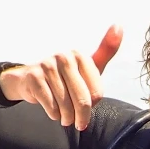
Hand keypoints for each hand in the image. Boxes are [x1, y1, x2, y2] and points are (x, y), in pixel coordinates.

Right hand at [0, 26, 123, 129]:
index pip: (97, 93)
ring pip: (66, 106)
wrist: (31, 80)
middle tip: (79, 123)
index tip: (88, 105)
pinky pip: (51, 107)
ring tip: (65, 117)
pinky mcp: (34, 77)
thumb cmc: (66, 76)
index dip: (93, 105)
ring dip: (67, 118)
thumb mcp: (89, 67)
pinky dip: (54, 114)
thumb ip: (106, 51)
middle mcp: (64, 57)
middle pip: (83, 100)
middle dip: (81, 117)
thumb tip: (119, 25)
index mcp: (80, 55)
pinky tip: (53, 110)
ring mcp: (47, 66)